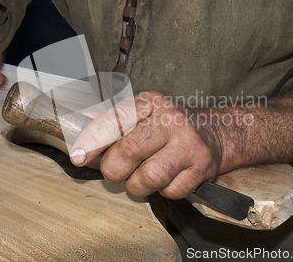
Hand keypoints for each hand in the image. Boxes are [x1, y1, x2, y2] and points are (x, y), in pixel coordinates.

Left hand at [70, 91, 222, 198]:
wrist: (214, 132)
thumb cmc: (168, 126)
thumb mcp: (143, 114)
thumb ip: (113, 123)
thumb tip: (81, 135)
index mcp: (151, 102)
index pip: (116, 119)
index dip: (93, 140)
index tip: (78, 157)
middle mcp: (171, 119)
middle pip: (129, 149)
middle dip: (115, 169)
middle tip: (117, 171)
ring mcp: (188, 144)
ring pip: (149, 177)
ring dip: (138, 185)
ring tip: (142, 177)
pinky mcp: (201, 167)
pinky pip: (170, 191)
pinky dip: (163, 191)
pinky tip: (167, 179)